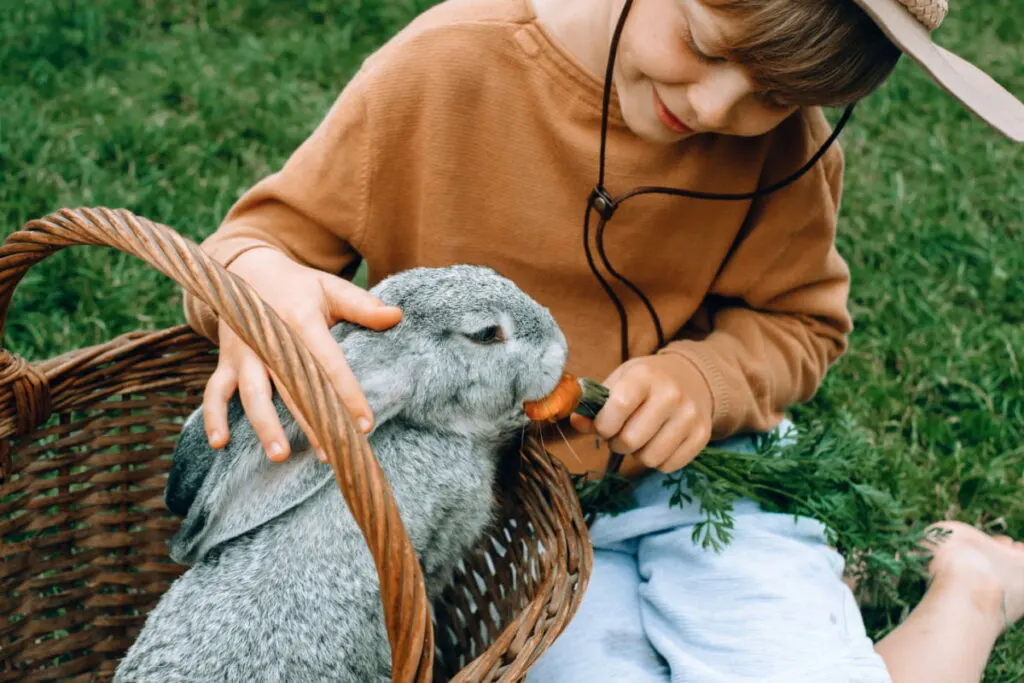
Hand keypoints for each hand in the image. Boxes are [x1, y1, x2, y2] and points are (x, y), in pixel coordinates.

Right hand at [203, 247, 401, 461]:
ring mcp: (244, 353)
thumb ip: (364, 305)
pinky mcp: (226, 362)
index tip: (365, 424)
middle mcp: (269, 340)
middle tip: (331, 453)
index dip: (347, 394)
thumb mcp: (331, 288)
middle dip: (311, 422)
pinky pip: (216, 392)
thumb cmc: (300, 287)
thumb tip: (397, 317)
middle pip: (292, 387)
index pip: (328, 364)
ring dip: (265, 425)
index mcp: (300, 321)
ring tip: (280, 455)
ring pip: (253, 394)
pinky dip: (214, 416)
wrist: (249, 270)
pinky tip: (220, 444)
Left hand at [569, 354, 712, 471]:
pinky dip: (658, 461)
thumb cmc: (648, 380)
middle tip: (620, 434)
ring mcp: (690, 416)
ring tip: (640, 438)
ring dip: (637, 454)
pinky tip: (657, 443)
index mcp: (645, 376)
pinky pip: (669, 466)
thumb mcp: (620, 380)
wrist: (693, 377)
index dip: (602, 425)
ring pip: (650, 458)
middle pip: (631, 440)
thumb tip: (576, 423)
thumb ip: (596, 403)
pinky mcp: (702, 435)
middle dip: (617, 443)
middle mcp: (671, 395)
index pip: (618, 407)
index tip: (602, 426)